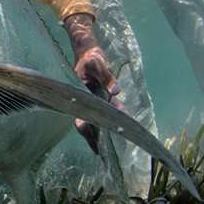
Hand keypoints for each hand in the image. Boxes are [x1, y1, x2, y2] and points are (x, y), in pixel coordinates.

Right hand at [63, 13, 124, 152]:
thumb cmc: (89, 58)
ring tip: (119, 137)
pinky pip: (108, 108)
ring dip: (108, 126)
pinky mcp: (102, 95)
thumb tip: (116, 90)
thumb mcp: (97, 64)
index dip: (87, 131)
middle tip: (102, 152)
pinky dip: (115, 114)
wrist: (88, 51)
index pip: (80, 118)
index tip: (94, 143)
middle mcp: (86, 100)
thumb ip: (107, 77)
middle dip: (96, 137)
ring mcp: (94, 99)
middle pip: (89, 122)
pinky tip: (124, 120)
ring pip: (100, 116)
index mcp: (79, 96)